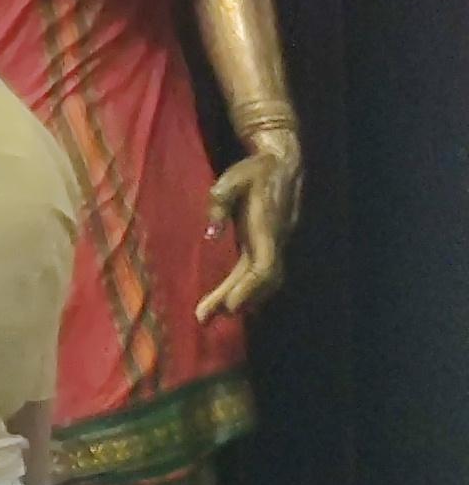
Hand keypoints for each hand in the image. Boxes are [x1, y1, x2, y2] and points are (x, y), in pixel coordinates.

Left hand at [199, 128, 300, 319]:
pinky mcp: (265, 243)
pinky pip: (255, 271)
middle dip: (232, 300)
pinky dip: (241, 287)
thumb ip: (219, 203)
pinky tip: (225, 301)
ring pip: (258, 279)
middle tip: (203, 319)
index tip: (230, 306)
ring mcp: (272, 244)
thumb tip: (210, 234)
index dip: (249, 288)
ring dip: (236, 298)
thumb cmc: (253, 170)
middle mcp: (274, 241)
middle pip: (258, 280)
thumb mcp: (231, 180)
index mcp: (268, 227)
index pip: (263, 267)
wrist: (281, 164)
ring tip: (207, 315)